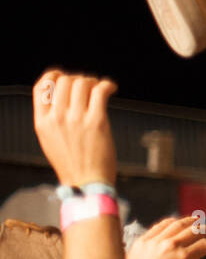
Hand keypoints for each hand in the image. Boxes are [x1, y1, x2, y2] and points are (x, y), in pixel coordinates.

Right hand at [31, 69, 117, 186]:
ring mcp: (76, 119)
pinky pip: (100, 91)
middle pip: (65, 80)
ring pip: (83, 82)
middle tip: (90, 88)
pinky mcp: (97, 121)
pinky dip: (107, 85)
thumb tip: (63, 95)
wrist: (87, 183)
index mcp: (42, 122)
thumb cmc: (73, 162)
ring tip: (101, 90)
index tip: (67, 77)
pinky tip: (112, 88)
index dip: (54, 76)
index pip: (41, 87)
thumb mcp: (51, 140)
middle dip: (79, 79)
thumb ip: (53, 118)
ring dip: (94, 82)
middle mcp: (57, 118)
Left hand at [126, 216, 205, 258]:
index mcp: (182, 258)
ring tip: (197, 221)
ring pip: (178, 223)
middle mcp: (170, 246)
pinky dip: (173, 222)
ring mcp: (155, 241)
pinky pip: (162, 225)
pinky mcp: (143, 240)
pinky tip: (178, 223)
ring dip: (191, 221)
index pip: (205, 245)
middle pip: (194, 230)